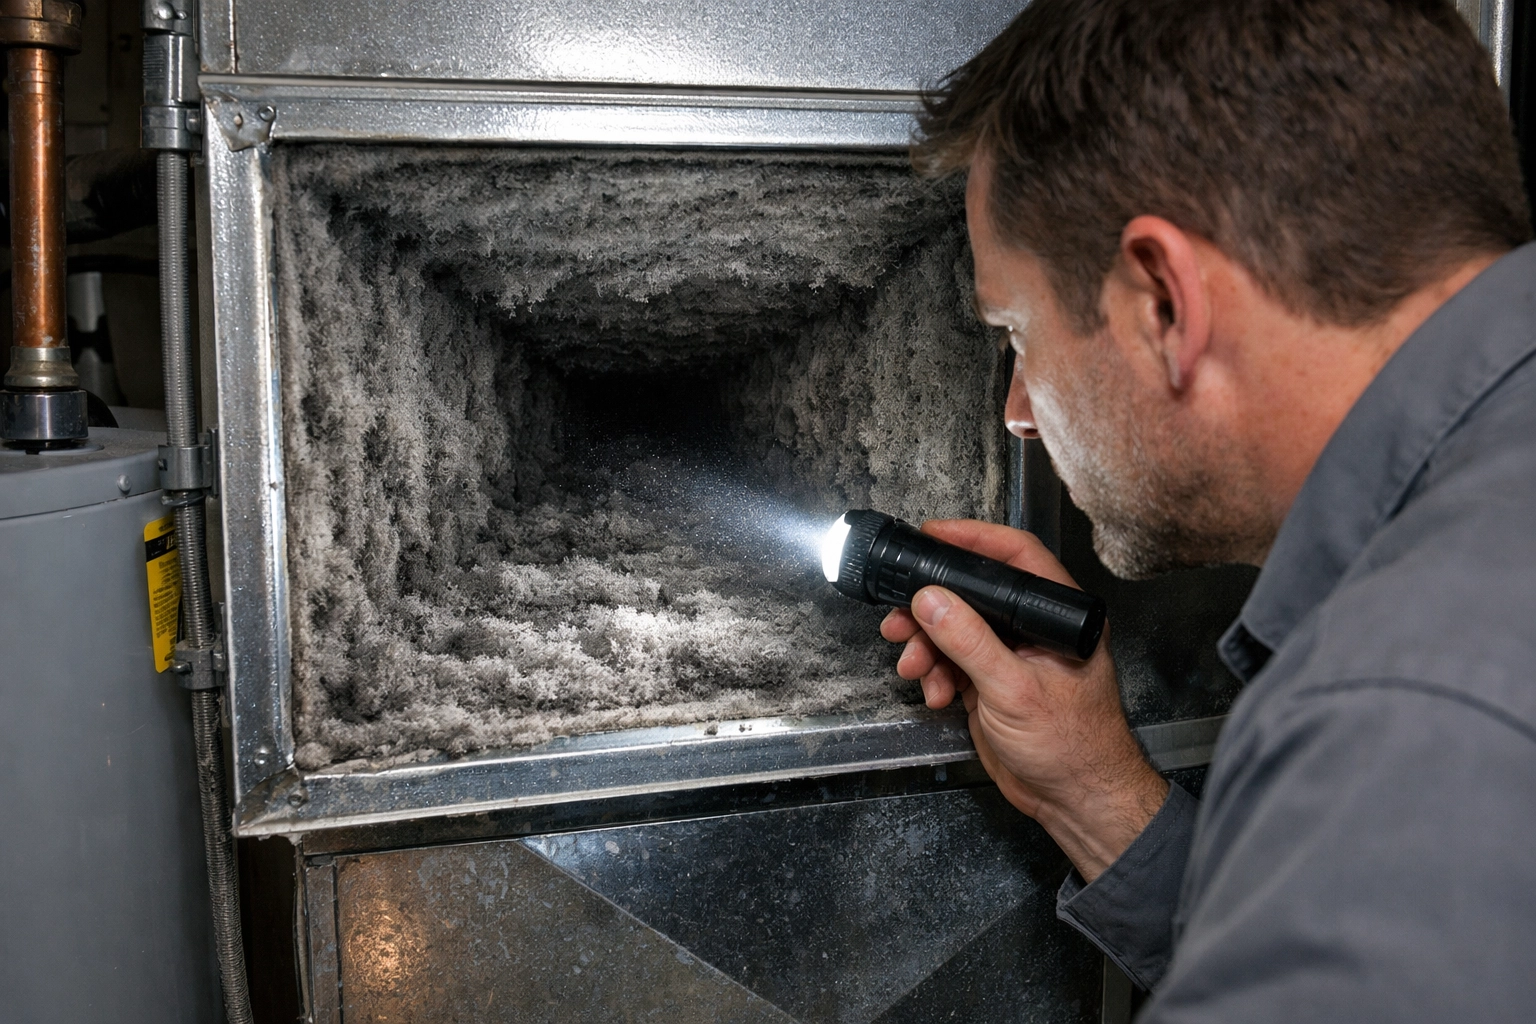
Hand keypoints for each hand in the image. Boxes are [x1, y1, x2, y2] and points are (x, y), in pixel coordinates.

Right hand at [880, 519, 1167, 881]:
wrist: (1076, 801)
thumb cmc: (1072, 746)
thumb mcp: (1013, 690)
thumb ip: (969, 641)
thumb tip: (931, 599)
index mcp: (1059, 616)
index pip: (1016, 556)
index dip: (974, 539)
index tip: (933, 535)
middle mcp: (1036, 629)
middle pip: (975, 594)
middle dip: (933, 606)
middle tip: (900, 616)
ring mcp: (1013, 655)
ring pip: (957, 629)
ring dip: (928, 646)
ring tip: (913, 666)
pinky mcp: (992, 682)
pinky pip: (952, 662)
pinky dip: (936, 674)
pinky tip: (934, 693)